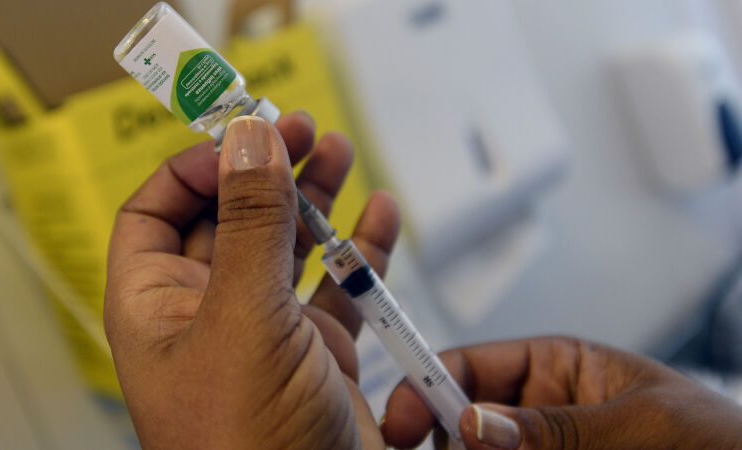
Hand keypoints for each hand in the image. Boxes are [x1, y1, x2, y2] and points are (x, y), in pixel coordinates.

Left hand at [104, 112, 398, 448]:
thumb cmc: (246, 449)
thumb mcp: (244, 321)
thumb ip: (250, 227)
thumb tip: (248, 142)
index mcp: (159, 307)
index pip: (158, 211)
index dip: (196, 166)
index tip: (242, 135)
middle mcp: (209, 315)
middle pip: (231, 218)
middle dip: (266, 169)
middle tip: (300, 130)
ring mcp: (268, 334)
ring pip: (288, 247)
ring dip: (314, 198)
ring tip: (338, 154)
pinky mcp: (320, 356)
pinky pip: (339, 288)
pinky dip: (362, 249)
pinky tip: (378, 216)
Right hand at [382, 337, 741, 448]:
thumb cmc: (724, 443)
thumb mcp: (643, 424)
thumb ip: (559, 429)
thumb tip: (475, 425)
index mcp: (559, 368)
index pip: (476, 366)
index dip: (430, 386)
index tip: (400, 422)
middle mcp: (541, 415)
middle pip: (464, 425)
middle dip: (446, 442)